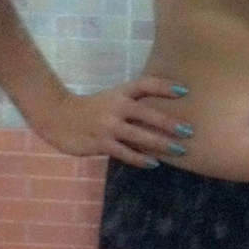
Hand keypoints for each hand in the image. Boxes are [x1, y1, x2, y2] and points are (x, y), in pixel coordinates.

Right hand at [36, 75, 192, 168]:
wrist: (58, 118)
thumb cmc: (92, 109)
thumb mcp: (111, 99)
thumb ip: (132, 103)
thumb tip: (162, 110)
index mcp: (119, 92)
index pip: (145, 85)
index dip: (164, 86)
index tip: (185, 91)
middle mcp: (115, 107)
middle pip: (147, 113)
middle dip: (169, 123)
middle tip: (189, 130)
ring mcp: (108, 126)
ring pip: (140, 136)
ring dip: (161, 144)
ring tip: (180, 150)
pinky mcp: (101, 143)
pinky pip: (125, 153)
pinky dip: (141, 159)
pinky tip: (154, 163)